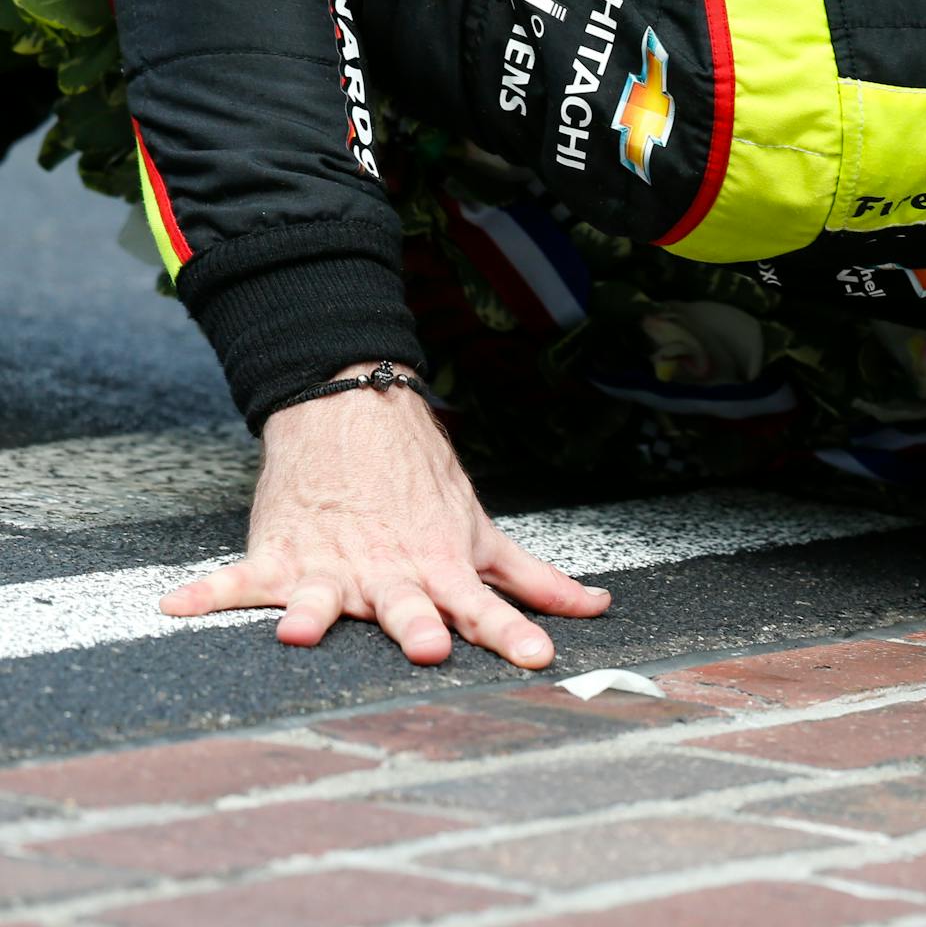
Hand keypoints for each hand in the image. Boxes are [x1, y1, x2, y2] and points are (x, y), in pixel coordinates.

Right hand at [159, 361, 610, 667]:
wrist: (354, 415)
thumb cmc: (423, 484)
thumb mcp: (483, 530)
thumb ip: (535, 579)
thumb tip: (597, 607)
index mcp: (440, 568)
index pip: (487, 607)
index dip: (512, 634)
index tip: (537, 659)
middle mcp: (389, 571)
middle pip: (405, 604)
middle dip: (415, 625)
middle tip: (424, 646)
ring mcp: (331, 563)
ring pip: (321, 596)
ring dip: (310, 613)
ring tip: (297, 632)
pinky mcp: (279, 552)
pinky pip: (238, 580)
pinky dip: (206, 593)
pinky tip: (177, 608)